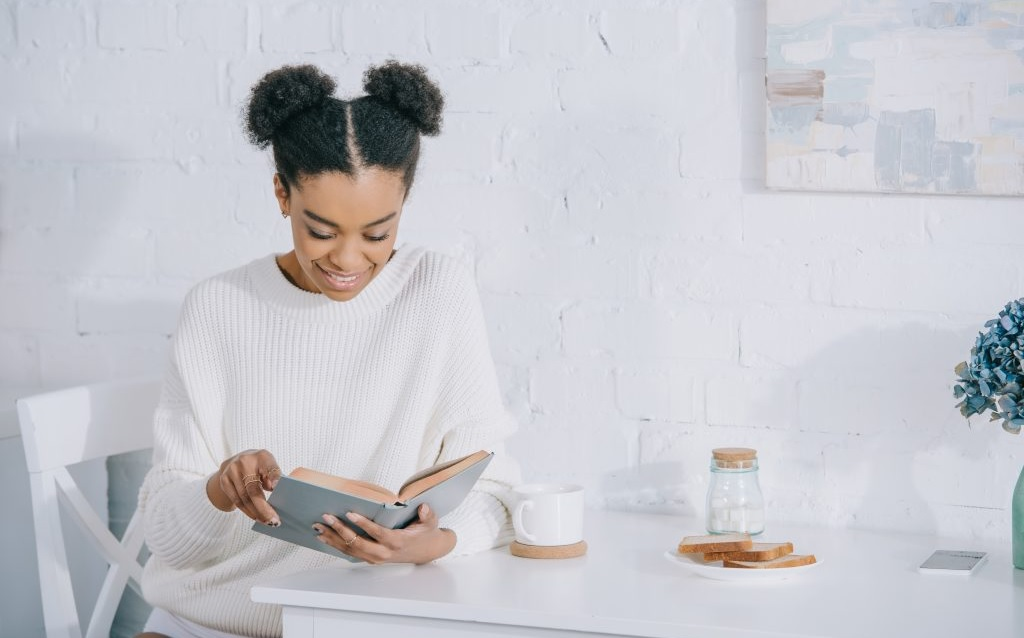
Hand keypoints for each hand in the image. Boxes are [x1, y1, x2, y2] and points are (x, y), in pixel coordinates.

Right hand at [206, 449, 281, 525]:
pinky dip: (247, 511)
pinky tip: (256, 517)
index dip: (274, 477)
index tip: (276, 487)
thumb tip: (276, 492)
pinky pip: (237, 500)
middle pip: (253, 489)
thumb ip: (274, 477)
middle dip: (264, 508)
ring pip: (244, 498)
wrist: (236, 460)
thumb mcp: (270, 466)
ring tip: (267, 522)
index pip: (270, 467)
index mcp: (262, 456)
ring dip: (256, 513)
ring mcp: (232, 471)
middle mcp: (245, 461)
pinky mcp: (224, 480)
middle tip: (274, 521)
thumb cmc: (260, 466)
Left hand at [313, 504, 455, 564]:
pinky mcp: (370, 558)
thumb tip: (423, 507)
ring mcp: (375, 558)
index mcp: (397, 542)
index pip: (377, 533)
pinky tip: (324, 536)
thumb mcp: (431, 522)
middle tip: (327, 517)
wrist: (426, 551)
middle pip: (357, 544)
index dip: (363, 524)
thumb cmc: (426, 533)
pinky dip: (336, 544)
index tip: (350, 513)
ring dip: (333, 538)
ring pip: (350, 550)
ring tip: (318, 527)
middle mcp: (384, 553)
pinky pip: (350, 552)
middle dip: (340, 530)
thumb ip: (427, 515)